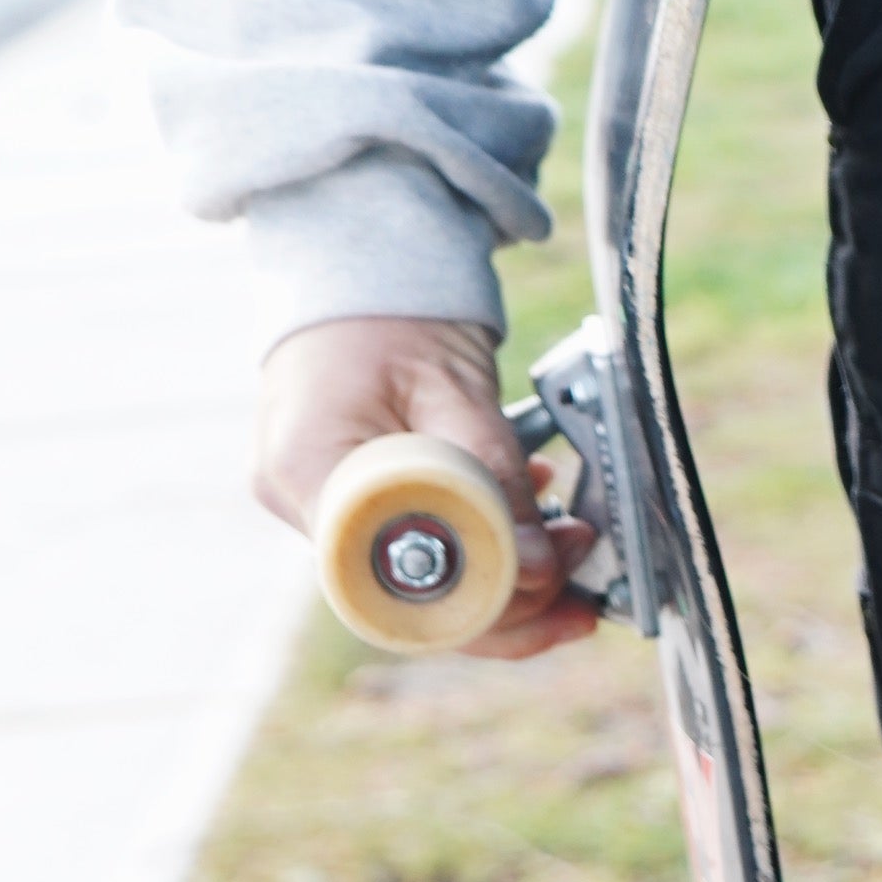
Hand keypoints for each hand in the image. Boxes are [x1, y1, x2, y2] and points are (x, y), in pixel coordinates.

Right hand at [253, 314, 597, 662]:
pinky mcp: (350, 513)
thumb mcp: (456, 391)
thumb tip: (537, 566)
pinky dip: (481, 550)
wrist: (359, 278)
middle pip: (408, 604)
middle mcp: (302, 505)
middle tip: (579, 587)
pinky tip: (530, 523)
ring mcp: (321, 513)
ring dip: (504, 577)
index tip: (539, 587)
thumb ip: (495, 477)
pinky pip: (422, 555)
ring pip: (421, 589)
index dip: (472, 601)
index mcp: (308, 471)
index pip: (391, 582)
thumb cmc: (391, 314)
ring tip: (568, 543)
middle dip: (506, 603)